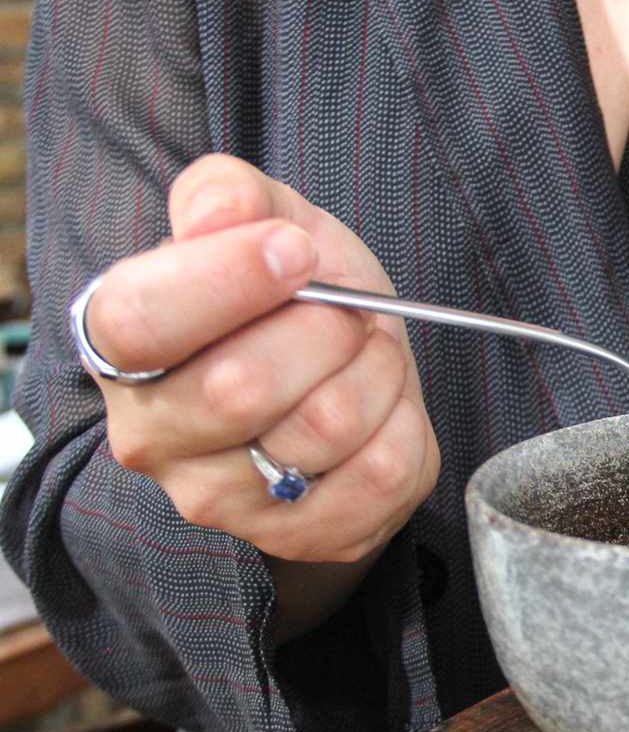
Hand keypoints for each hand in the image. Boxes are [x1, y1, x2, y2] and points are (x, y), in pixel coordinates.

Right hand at [83, 155, 439, 633]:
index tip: (296, 251)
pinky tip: (383, 410)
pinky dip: (406, 424)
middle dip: (328, 327)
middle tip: (347, 310)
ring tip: (366, 354)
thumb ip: (228, 195)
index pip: (141, 322)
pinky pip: (383, 473)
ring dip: (376, 370)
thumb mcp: (262, 219)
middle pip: (243, 387)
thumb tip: (222, 213)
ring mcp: (224, 501)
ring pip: (326, 427)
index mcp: (118, 346)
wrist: (336, 380)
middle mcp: (152, 437)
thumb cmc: (287, 298)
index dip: (230, 280)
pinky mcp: (304, 536)